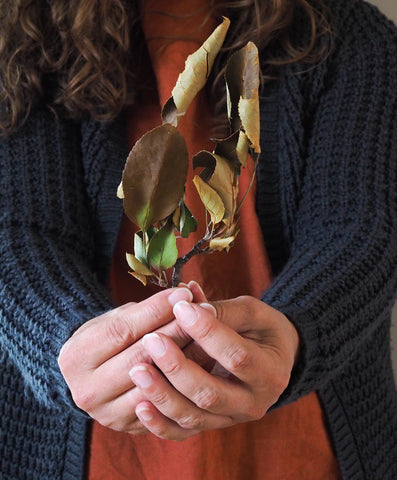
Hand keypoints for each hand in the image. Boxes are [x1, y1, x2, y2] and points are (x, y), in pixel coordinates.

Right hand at [58, 287, 196, 433]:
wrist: (95, 374)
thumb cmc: (110, 338)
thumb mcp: (118, 317)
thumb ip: (148, 309)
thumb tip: (185, 295)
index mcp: (76, 357)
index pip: (123, 330)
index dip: (157, 310)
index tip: (184, 294)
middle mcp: (87, 391)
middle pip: (141, 359)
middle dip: (178, 332)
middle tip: (207, 312)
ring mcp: (108, 415)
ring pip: (157, 385)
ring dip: (189, 359)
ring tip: (211, 337)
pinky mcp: (130, 428)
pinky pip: (166, 409)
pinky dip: (187, 385)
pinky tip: (206, 366)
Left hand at [130, 296, 298, 439]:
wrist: (272, 359)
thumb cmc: (261, 329)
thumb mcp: (253, 313)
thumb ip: (223, 310)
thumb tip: (188, 303)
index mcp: (269, 373)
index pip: (236, 356)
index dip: (207, 332)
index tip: (180, 308)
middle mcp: (253, 403)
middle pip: (211, 393)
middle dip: (177, 367)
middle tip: (151, 340)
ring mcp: (231, 419)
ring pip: (193, 416)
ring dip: (162, 394)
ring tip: (137, 369)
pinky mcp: (211, 426)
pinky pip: (182, 432)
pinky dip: (159, 423)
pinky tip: (140, 406)